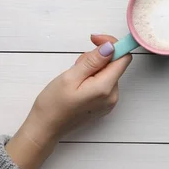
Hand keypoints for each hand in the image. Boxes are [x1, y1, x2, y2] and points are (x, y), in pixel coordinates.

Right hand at [5, 34, 131, 168]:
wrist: (45, 128)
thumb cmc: (53, 104)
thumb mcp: (70, 77)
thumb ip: (93, 61)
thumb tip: (110, 47)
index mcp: (106, 88)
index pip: (123, 58)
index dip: (112, 44)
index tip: (95, 40)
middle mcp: (113, 95)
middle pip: (115, 64)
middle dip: (98, 57)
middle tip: (77, 64)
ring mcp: (109, 101)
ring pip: (108, 72)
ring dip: (94, 67)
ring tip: (75, 76)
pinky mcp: (104, 104)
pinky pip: (104, 82)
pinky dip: (93, 77)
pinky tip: (78, 83)